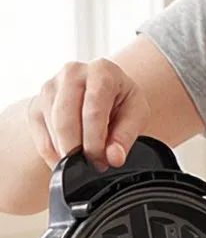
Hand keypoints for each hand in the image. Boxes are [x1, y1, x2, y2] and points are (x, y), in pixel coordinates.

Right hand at [27, 59, 149, 170]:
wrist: (105, 90)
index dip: (95, 141)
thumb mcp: (137, 115)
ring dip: (68, 153)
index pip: (93, 110)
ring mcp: (49, 87)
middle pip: (65, 120)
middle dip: (78, 150)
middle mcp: (71, 73)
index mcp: (101, 71)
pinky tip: (70, 161)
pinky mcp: (36, 104)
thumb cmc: (122, 101)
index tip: (102, 161)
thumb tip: (113, 158)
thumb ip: (126, 136)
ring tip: (87, 162)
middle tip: (94, 166)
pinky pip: (40, 137)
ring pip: (52, 129)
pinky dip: (54, 155)